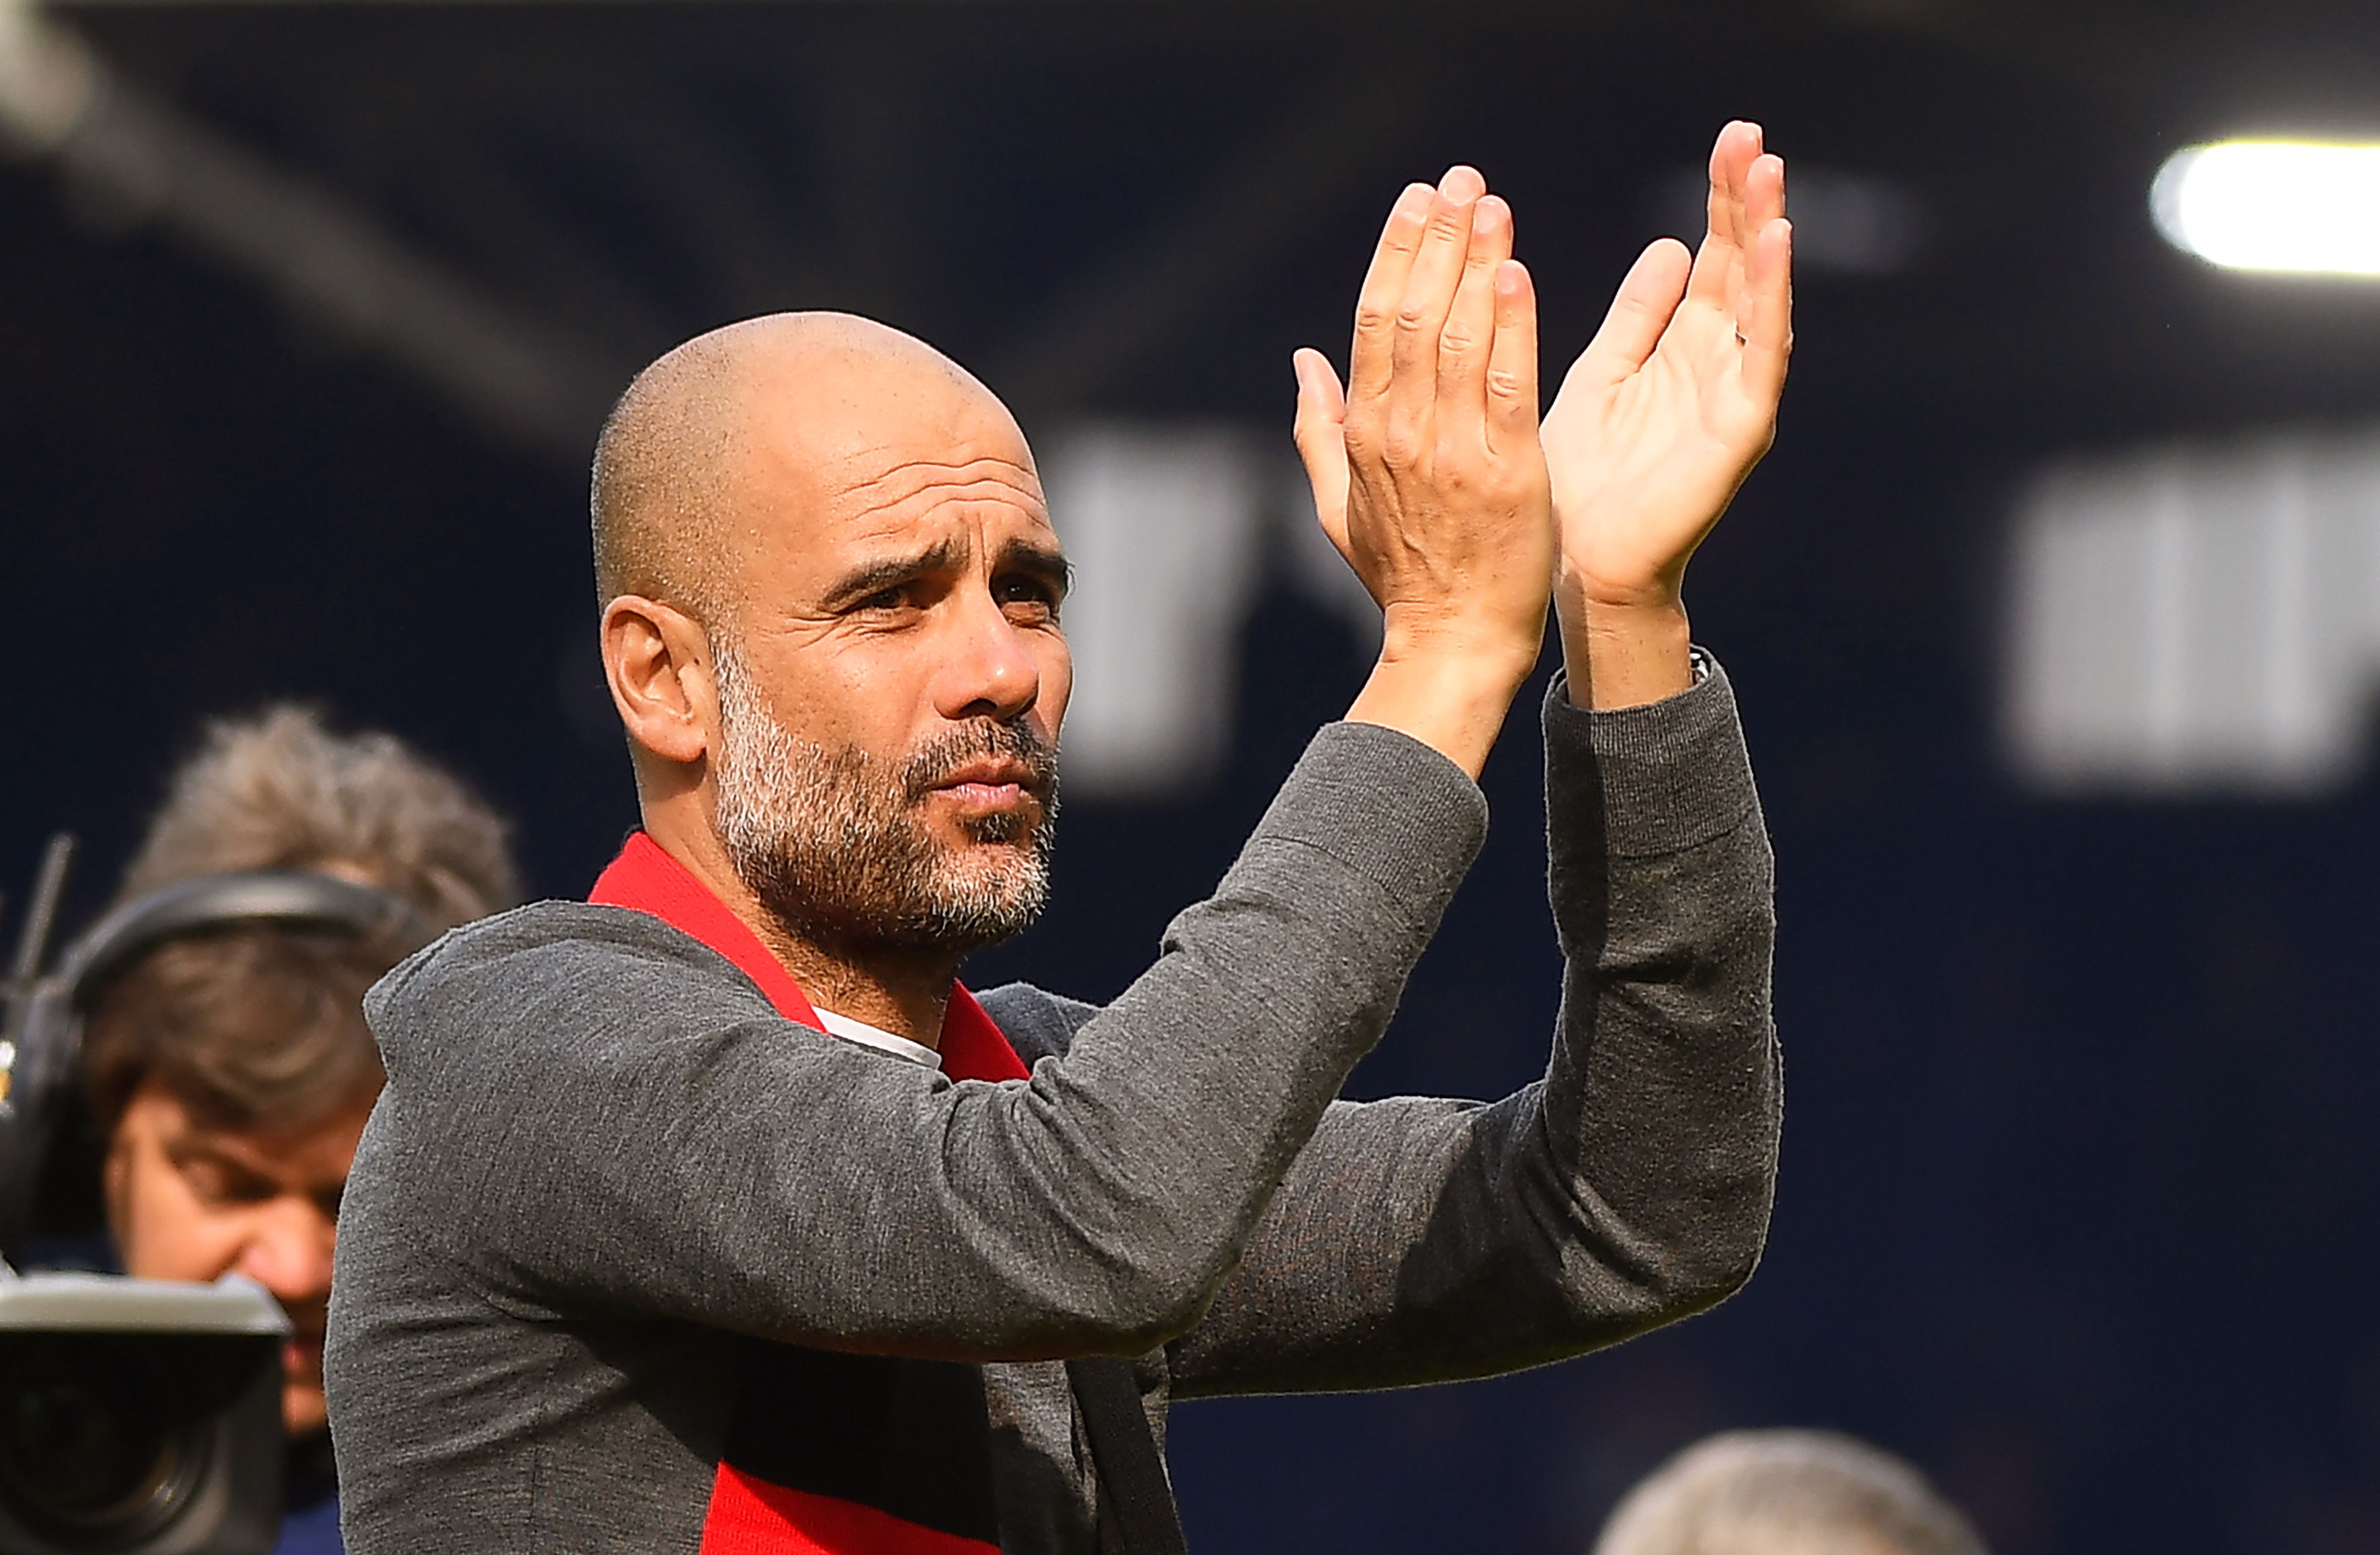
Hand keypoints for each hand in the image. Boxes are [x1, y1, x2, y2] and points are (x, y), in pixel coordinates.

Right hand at [1291, 166, 1555, 775]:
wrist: (1453, 641)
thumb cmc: (1403, 575)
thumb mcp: (1338, 505)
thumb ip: (1319, 429)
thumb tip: (1303, 359)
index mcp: (1364, 432)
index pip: (1375, 321)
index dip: (1397, 253)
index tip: (1418, 200)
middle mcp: (1402, 431)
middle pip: (1414, 312)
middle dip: (1437, 237)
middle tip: (1460, 178)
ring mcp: (1453, 449)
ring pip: (1459, 335)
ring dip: (1475, 260)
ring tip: (1491, 202)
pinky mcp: (1508, 469)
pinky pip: (1508, 383)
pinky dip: (1511, 325)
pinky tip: (1514, 272)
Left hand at [1542, 121, 1791, 706]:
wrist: (1578, 564)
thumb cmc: (1584, 478)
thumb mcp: (1603, 374)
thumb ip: (1637, 315)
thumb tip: (1671, 244)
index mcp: (1682, 348)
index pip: (1711, 257)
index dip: (1721, 201)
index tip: (1730, 140)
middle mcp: (1718, 365)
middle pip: (1741, 267)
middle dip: (1747, 202)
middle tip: (1751, 137)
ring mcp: (1734, 396)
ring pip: (1760, 301)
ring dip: (1766, 237)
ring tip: (1768, 176)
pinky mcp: (1739, 430)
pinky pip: (1762, 354)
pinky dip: (1771, 299)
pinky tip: (1773, 248)